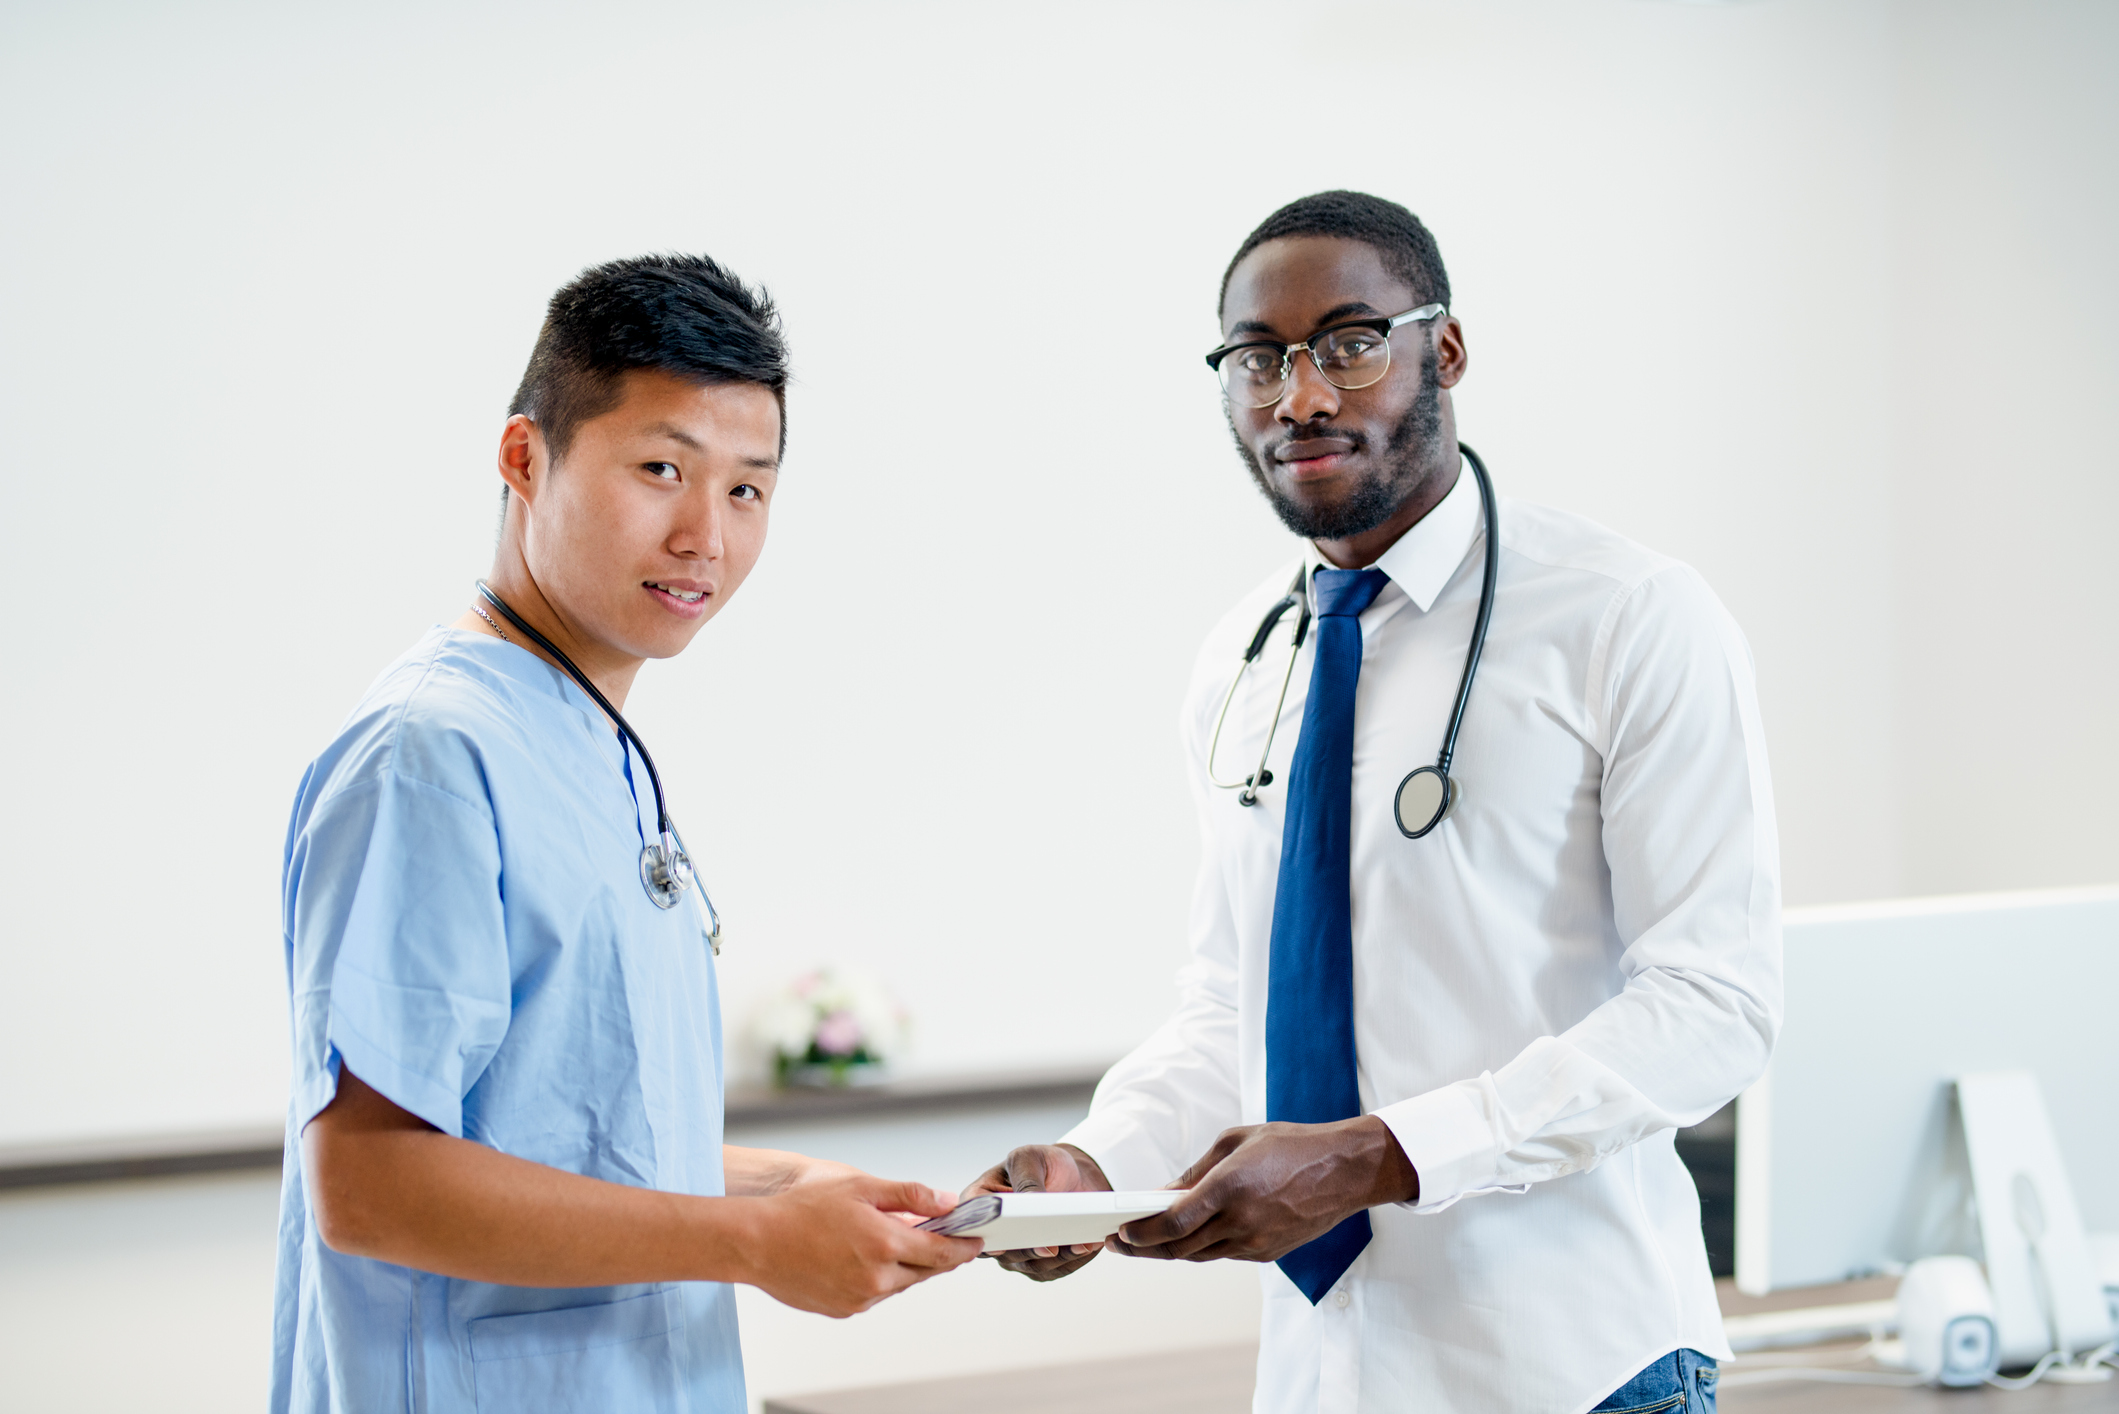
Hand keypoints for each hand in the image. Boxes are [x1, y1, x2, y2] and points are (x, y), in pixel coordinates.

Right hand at [740, 1173, 983, 1316]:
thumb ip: (908, 1195)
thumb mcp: (861, 1186)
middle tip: (943, 1238)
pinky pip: (874, 1294)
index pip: (941, 1252)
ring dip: (905, 1265)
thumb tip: (945, 1202)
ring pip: (899, 1283)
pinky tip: (864, 1257)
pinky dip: (880, 1277)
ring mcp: (859, 1298)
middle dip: (937, 1255)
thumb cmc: (802, 1209)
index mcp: (884, 1244)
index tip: (977, 1242)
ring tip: (892, 1240)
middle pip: (924, 1271)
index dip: (963, 1247)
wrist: (756, 1241)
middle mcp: (876, 1278)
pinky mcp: (843, 1309)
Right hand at [962, 1143, 1111, 1280]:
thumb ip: (1026, 1181)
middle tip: (1051, 1246)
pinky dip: (1072, 1260)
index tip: (999, 1245)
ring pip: (1032, 1265)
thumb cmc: (1042, 1162)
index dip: (980, 1237)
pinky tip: (1085, 1246)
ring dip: (1057, 1257)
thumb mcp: (1030, 1158)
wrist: (1071, 1174)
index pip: (969, 1225)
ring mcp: (1014, 1251)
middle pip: (1004, 1252)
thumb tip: (1030, 1210)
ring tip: (1078, 1243)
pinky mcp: (1039, 1262)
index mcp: (980, 1202)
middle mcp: (993, 1232)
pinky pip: (1054, 1269)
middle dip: (1030, 1250)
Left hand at [1108, 1117, 1416, 1262]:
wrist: (1344, 1170)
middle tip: (1119, 1243)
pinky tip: (1182, 1240)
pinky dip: (1200, 1248)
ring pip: (1199, 1256)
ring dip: (1168, 1252)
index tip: (1120, 1232)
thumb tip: (1162, 1195)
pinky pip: (1223, 1255)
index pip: (1174, 1224)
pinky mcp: (1268, 1254)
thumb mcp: (1235, 1141)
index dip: (1142, 1233)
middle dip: (1144, 1248)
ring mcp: (1256, 1242)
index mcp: (1229, 1187)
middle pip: (1180, 1248)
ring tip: (1142, 1243)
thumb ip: (1195, 1172)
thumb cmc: (1289, 1145)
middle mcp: (1241, 1221)